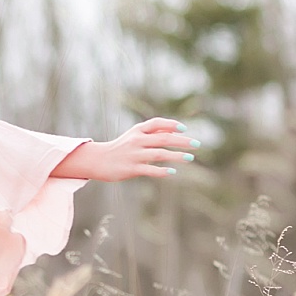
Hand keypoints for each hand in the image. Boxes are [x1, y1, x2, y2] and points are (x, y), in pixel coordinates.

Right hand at [53, 119, 198, 181]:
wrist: (97, 161)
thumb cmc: (119, 148)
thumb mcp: (133, 136)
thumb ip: (152, 133)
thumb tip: (175, 131)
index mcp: (137, 131)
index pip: (157, 123)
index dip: (171, 124)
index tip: (184, 129)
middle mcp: (136, 141)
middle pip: (163, 138)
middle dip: (182, 141)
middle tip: (197, 144)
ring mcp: (133, 155)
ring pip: (159, 153)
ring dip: (176, 155)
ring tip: (190, 158)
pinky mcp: (130, 169)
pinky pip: (149, 169)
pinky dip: (162, 171)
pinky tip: (172, 172)